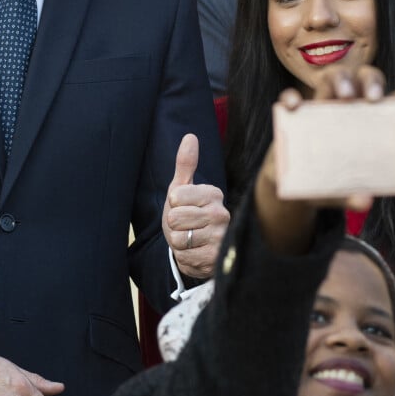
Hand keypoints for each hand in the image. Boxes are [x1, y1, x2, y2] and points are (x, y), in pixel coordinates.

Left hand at [163, 134, 228, 279]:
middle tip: (186, 226)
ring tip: (190, 240)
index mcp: (213, 194)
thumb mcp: (182, 189)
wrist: (198, 249)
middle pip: (175, 218)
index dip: (173, 204)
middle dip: (174, 225)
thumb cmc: (188, 214)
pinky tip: (195, 253)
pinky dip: (184, 257)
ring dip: (178, 242)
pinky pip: (184, 256)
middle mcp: (221, 214)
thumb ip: (185, 164)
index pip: (176, 196)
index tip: (184, 206)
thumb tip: (190, 136)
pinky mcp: (215, 259)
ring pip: (178, 238)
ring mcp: (220, 238)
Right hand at [254, 65, 385, 254]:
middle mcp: (345, 107)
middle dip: (370, 81)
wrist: (288, 184)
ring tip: (344, 95)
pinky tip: (293, 106)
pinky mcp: (293, 111)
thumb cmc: (323, 181)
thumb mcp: (339, 191)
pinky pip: (291, 96)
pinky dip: (291, 97)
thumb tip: (364, 202)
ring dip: (339, 79)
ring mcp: (318, 106)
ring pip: (331, 77)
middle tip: (372, 98)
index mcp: (365, 121)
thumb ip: (350, 195)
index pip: (387, 100)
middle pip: (362, 79)